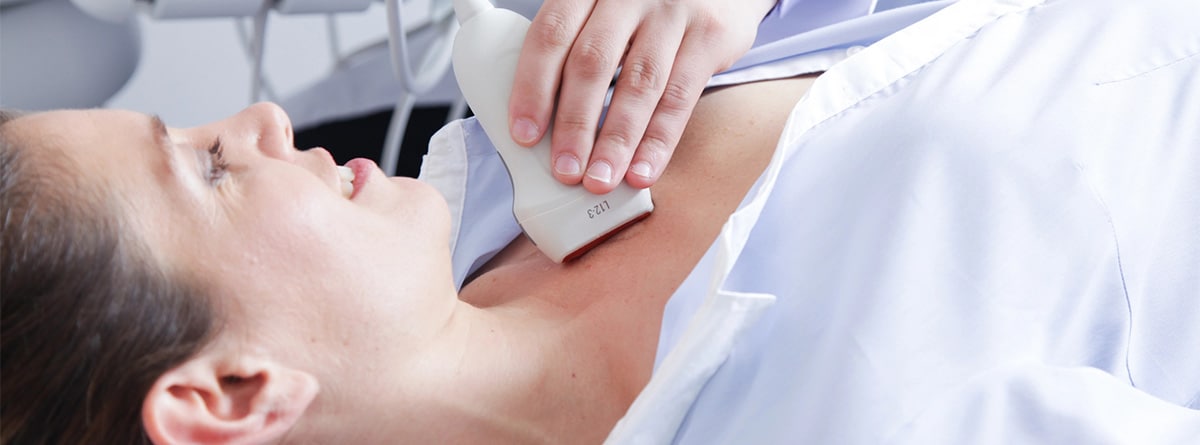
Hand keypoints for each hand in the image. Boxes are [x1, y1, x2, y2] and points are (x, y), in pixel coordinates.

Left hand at [508, 0, 777, 193]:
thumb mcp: (602, 8)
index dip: (533, 87)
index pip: (551, 35)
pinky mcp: (709, 35)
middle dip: (574, 124)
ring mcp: (671, 12)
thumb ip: (573, 46)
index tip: (524, 136)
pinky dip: (658, 140)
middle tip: (565, 171)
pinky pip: (680, 97)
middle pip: (592, 62)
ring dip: (616, 141)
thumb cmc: (644, 5)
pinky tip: (643, 171)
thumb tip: (538, 124)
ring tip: (600, 180)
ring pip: (638, 84)